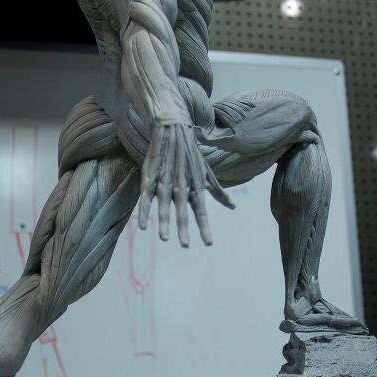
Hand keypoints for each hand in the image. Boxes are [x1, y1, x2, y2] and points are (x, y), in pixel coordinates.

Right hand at [138, 122, 233, 246]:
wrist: (173, 130)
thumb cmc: (191, 156)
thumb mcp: (207, 174)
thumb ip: (218, 193)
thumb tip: (233, 207)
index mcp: (195, 187)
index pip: (201, 211)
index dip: (205, 228)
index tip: (208, 244)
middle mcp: (181, 186)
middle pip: (183, 211)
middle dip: (184, 229)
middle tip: (185, 246)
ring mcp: (165, 182)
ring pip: (164, 206)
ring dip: (164, 222)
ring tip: (165, 238)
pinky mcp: (151, 178)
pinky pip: (146, 198)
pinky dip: (144, 212)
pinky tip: (143, 226)